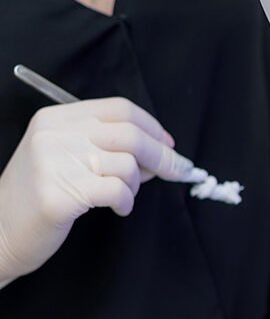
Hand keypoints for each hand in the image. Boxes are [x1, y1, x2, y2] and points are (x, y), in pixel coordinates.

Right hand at [0, 98, 195, 287]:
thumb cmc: (41, 196)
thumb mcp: (68, 158)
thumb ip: (108, 148)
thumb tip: (159, 151)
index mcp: (57, 118)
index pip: (120, 109)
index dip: (153, 127)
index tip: (170, 145)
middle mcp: (54, 134)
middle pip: (130, 135)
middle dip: (163, 156)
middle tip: (178, 171)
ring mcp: (54, 163)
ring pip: (127, 165)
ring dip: (136, 185)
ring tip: (122, 196)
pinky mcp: (60, 195)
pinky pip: (117, 191)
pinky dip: (126, 202)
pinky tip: (118, 209)